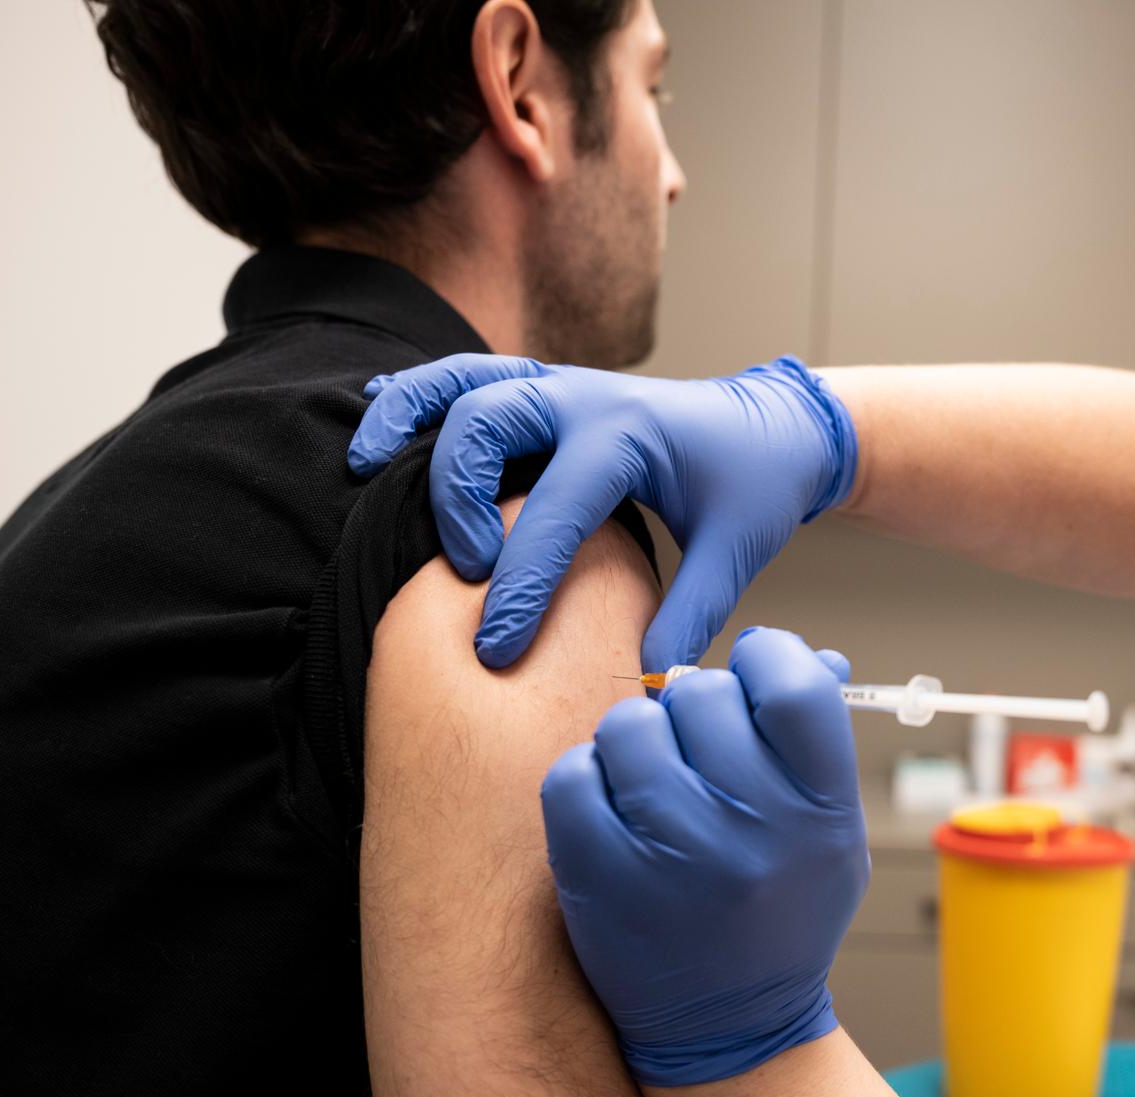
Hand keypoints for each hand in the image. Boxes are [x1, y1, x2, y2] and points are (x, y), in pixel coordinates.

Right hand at [347, 355, 857, 672]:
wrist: (771, 426)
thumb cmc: (752, 486)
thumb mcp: (736, 551)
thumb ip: (691, 614)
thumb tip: (651, 680)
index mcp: (629, 436)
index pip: (557, 512)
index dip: (521, 585)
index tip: (496, 650)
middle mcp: (585, 397)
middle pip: (487, 423)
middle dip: (460, 499)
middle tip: (467, 570)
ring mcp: (559, 384)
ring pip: (462, 382)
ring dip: (409, 418)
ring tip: (364, 467)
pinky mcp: (544, 388)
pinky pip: (466, 377)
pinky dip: (419, 394)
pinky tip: (376, 421)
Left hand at [539, 628, 868, 1086]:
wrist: (729, 1027)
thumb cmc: (782, 914)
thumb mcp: (829, 835)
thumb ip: (818, 744)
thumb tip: (809, 654)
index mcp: (822, 810)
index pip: (793, 683)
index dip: (766, 658)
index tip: (749, 678)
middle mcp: (753, 830)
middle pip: (703, 693)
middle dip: (694, 705)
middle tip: (697, 743)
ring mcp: (672, 854)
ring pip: (629, 725)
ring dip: (635, 737)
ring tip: (652, 778)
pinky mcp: (597, 877)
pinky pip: (572, 775)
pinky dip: (586, 779)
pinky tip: (611, 807)